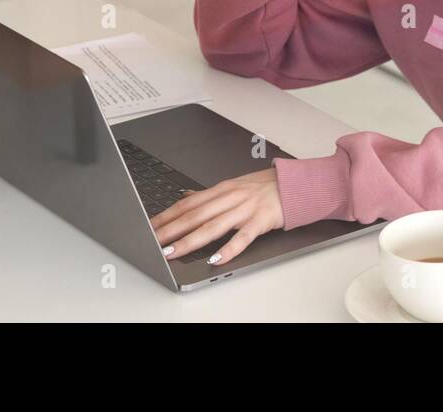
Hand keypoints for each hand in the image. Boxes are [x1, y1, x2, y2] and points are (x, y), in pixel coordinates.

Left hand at [151, 168, 284, 265]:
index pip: (187, 204)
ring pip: (212, 226)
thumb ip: (209, 195)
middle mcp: (229, 198)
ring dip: (190, 240)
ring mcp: (244, 210)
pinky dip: (228, 249)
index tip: (149, 226)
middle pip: (194, 215)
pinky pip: (242, 238)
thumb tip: (186, 197)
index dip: (166, 215)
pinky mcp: (260, 221)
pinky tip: (216, 259)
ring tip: (173, 251)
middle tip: (152, 241)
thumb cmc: (263, 186)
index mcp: (220, 190)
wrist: (293, 184)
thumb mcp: (233, 186)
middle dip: (170, 229)